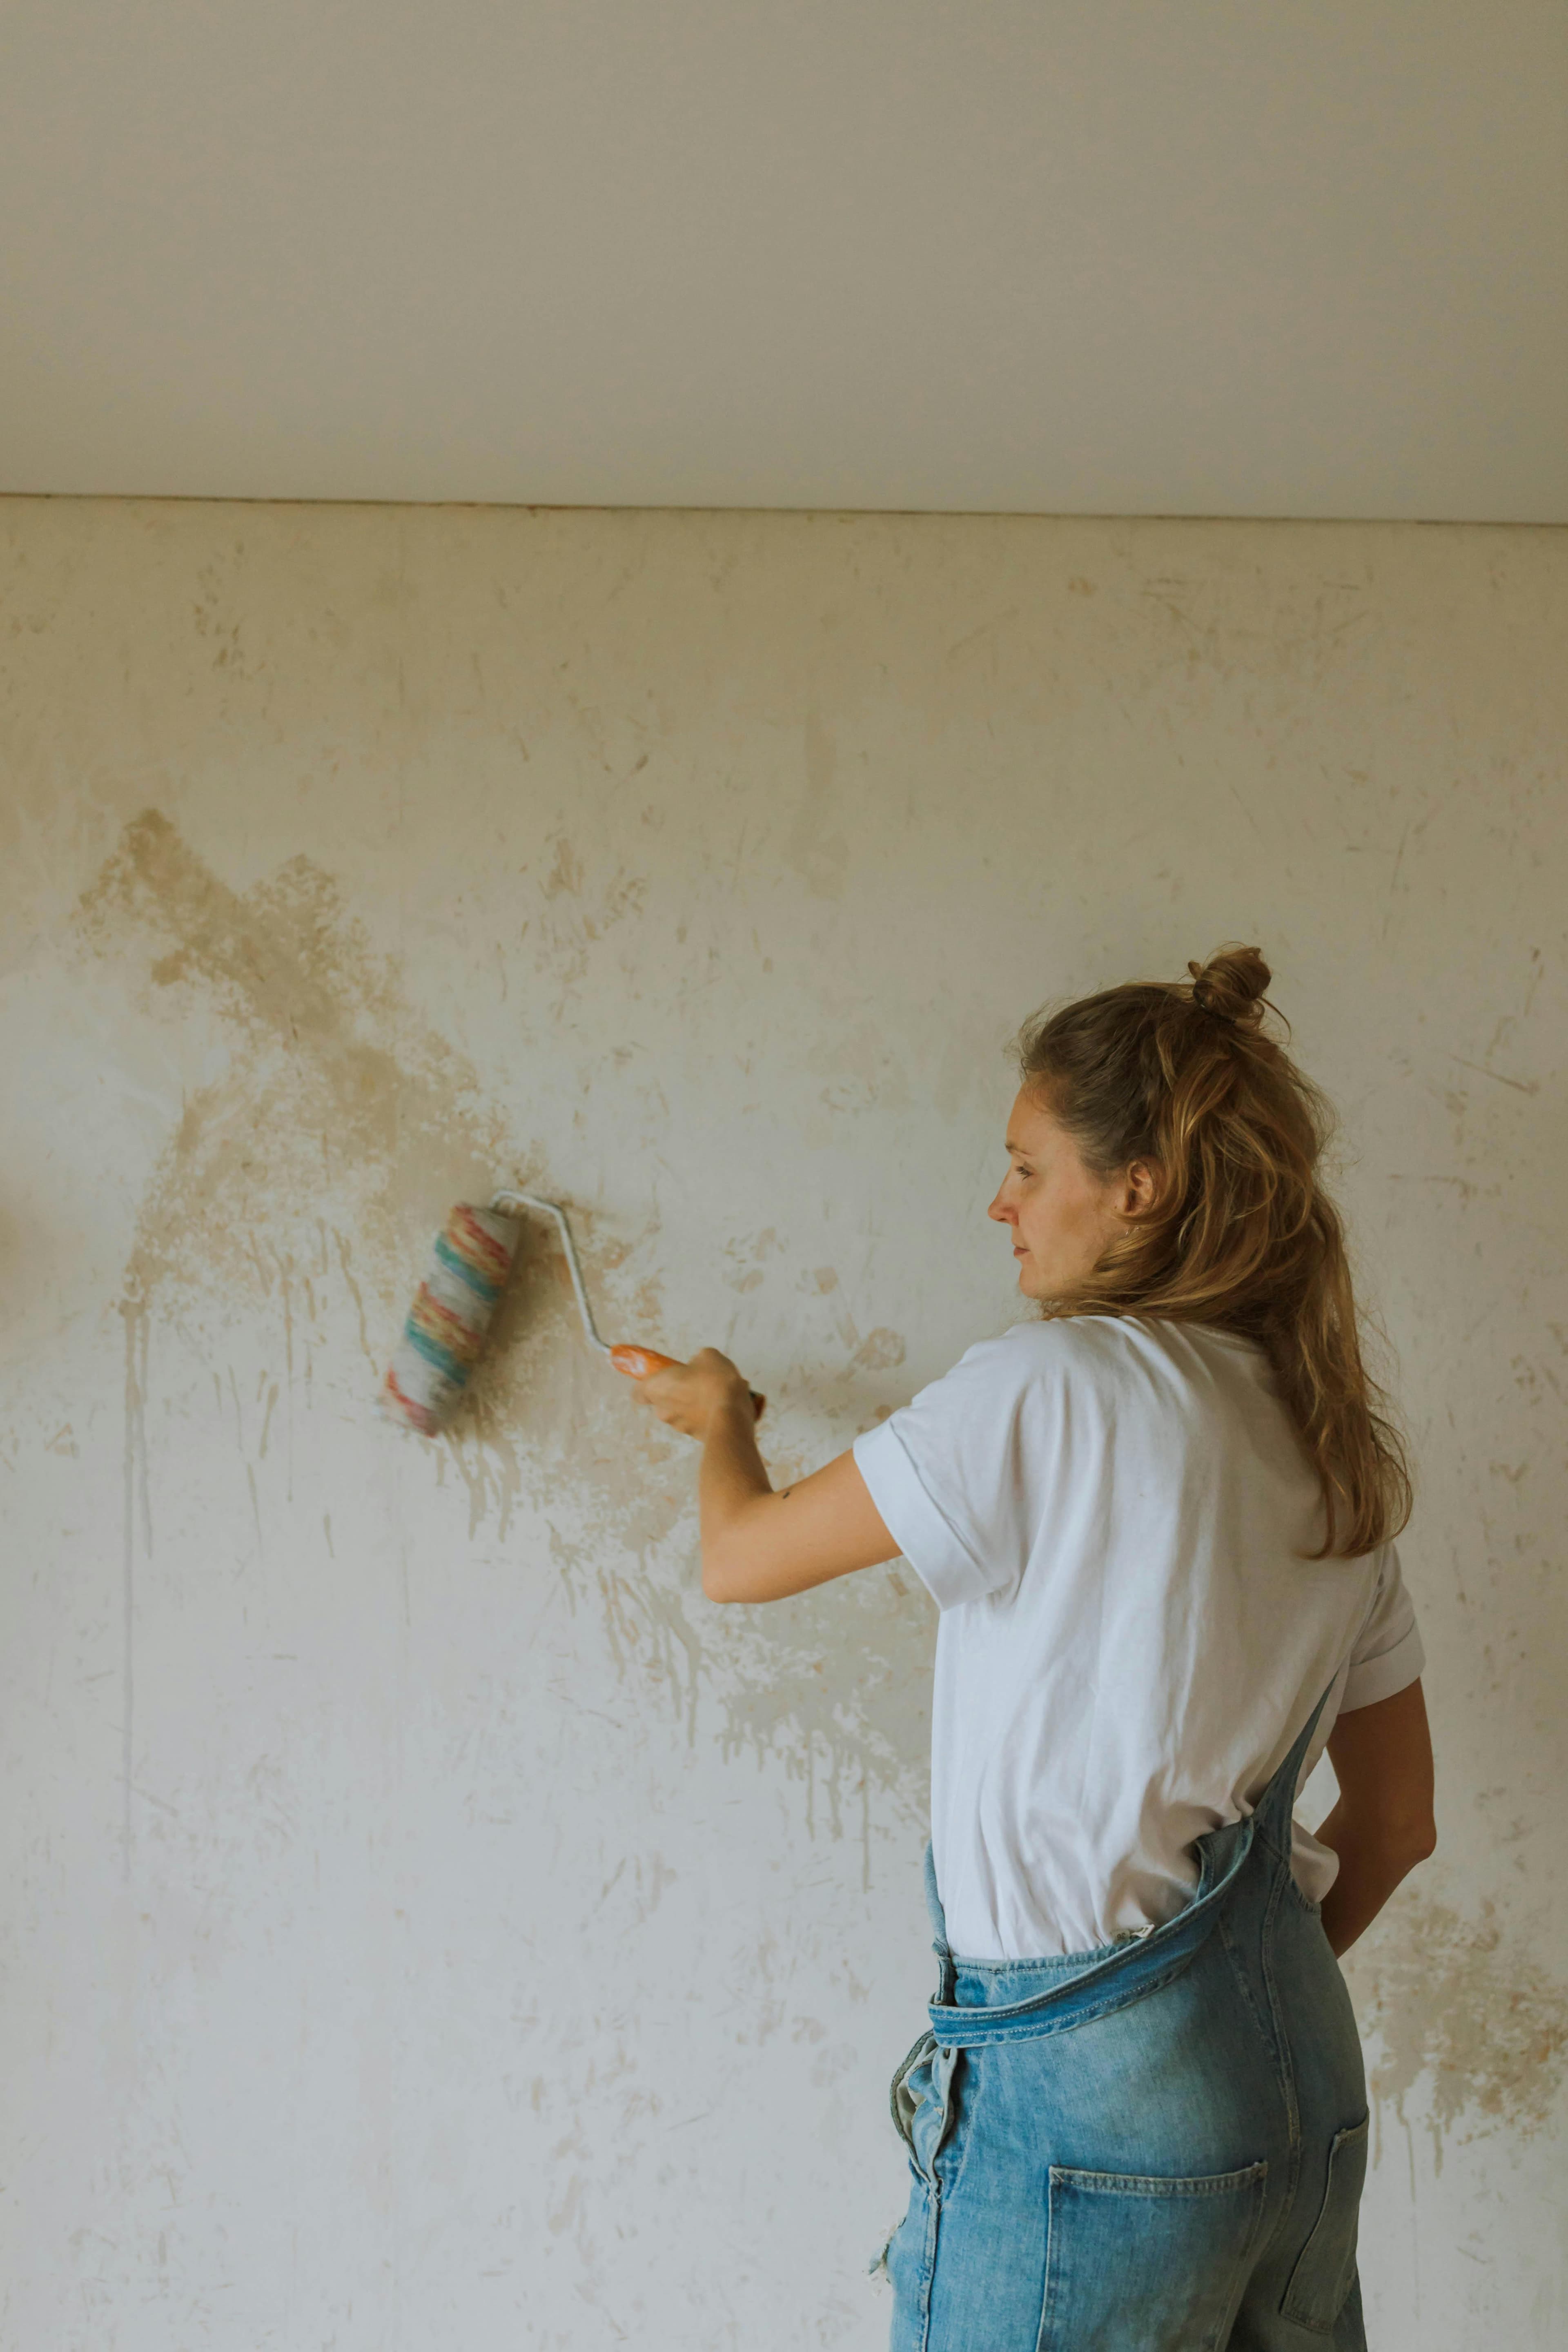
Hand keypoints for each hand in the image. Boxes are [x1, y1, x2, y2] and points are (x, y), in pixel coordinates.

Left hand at [634, 1347, 752, 1440]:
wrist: (733, 1416)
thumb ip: (696, 1361)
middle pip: (664, 1402)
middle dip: (678, 1393)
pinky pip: (699, 1422)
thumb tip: (698, 1367)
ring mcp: (680, 1427)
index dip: (648, 1384)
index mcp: (657, 1388)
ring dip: (694, 1405)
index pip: (639, 1392)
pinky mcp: (697, 1438)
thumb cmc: (714, 1381)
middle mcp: (663, 1411)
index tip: (663, 1379)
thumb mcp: (707, 1356)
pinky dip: (708, 1416)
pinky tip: (725, 1406)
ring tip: (716, 1395)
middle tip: (697, 1383)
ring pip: (682, 1413)